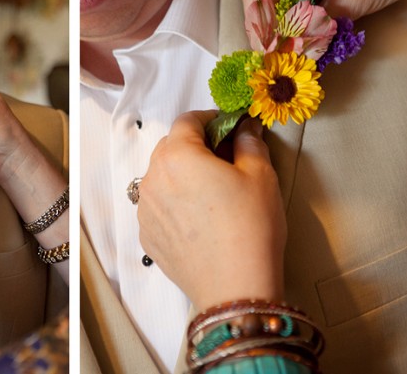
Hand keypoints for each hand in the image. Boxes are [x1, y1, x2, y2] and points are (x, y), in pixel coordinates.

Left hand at [137, 113, 285, 309]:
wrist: (235, 287)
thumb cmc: (251, 226)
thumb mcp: (261, 175)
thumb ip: (249, 142)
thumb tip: (245, 128)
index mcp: (177, 155)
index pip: (187, 120)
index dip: (210, 119)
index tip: (229, 128)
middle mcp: (152, 177)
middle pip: (171, 147)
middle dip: (195, 146)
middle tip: (225, 160)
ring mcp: (145, 209)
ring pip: (162, 177)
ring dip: (182, 175)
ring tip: (211, 193)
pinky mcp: (147, 236)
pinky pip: (158, 206)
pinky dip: (174, 203)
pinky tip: (199, 219)